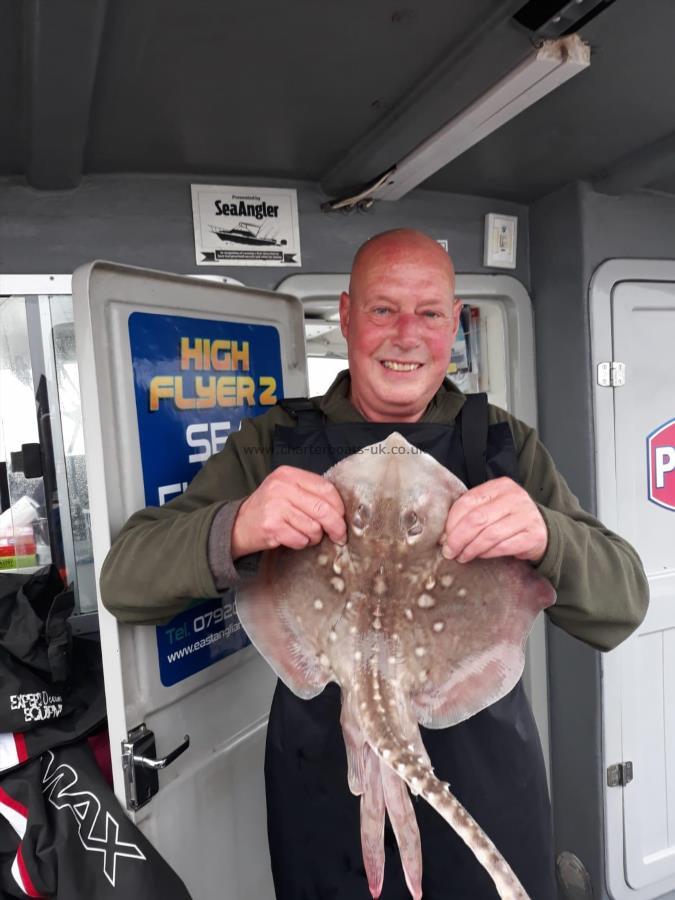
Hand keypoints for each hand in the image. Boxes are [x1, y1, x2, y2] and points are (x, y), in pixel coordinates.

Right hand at [231, 466, 346, 558]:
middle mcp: (281, 487)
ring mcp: (275, 506)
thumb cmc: (269, 508)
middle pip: (323, 509)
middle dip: (336, 526)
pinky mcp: (271, 526)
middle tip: (339, 536)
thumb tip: (341, 512)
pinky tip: (292, 538)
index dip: (339, 506)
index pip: (325, 488)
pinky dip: (301, 543)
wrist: (237, 524)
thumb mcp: (286, 491)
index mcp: (288, 474)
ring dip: (314, 537)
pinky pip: (300, 539)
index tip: (342, 518)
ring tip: (304, 534)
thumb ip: (310, 493)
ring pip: (313, 527)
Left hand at [440, 477, 547, 563]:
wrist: (543, 529)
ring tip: (462, 556)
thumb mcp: (491, 507)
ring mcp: (526, 516)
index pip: (468, 501)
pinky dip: (487, 553)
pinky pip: (503, 546)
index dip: (451, 522)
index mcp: (500, 486)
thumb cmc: (509, 518)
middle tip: (449, 551)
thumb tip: (445, 535)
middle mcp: (515, 497)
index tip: (443, 537)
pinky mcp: (534, 535)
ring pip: (489, 534)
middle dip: (458, 538)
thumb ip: (470, 514)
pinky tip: (480, 556)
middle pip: (477, 519)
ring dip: (471, 549)